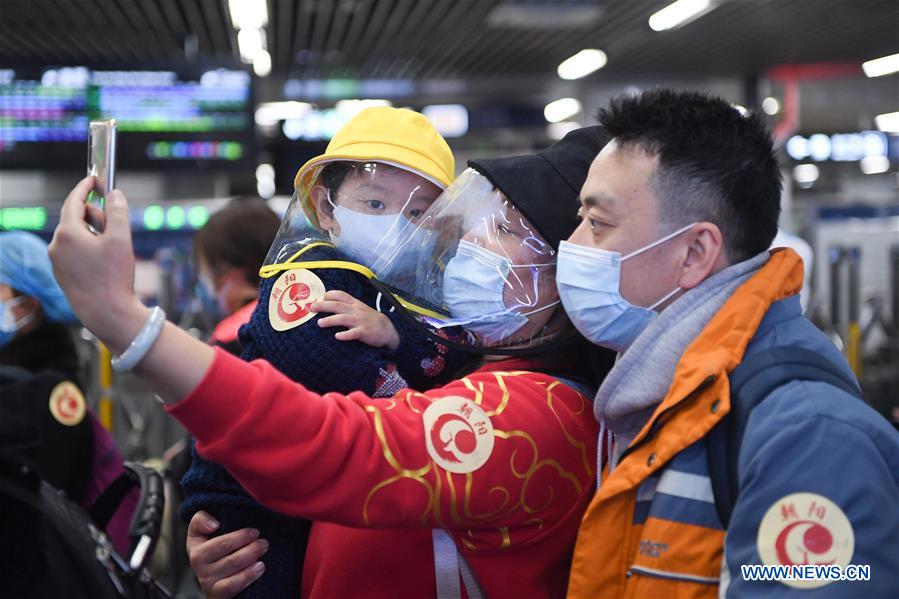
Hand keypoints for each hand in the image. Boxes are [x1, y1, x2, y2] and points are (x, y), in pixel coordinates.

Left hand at [49, 177, 147, 352]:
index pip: (74, 201)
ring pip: (75, 236)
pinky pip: (74, 252)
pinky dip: (88, 249)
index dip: (86, 188)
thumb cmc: (114, 277)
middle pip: (76, 218)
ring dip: (93, 234)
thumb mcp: (121, 239)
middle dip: (95, 215)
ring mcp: (57, 261)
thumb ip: (118, 212)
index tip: (95, 180)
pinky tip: (104, 263)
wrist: (106, 313)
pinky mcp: (62, 274)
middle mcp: (57, 245)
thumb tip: (114, 194)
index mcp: (68, 233)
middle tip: (116, 222)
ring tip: (114, 249)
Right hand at [186, 511, 267, 598]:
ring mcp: (206, 579)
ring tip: (263, 547)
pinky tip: (260, 567)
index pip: (198, 527)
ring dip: (252, 553)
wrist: (218, 584)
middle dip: (245, 538)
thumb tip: (213, 524)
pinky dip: (249, 574)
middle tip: (260, 536)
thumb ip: (204, 521)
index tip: (225, 524)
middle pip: (224, 545)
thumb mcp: (209, 535)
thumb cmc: (218, 554)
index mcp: (195, 544)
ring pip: (233, 563)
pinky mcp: (217, 593)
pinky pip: (234, 584)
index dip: (209, 522)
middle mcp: (197, 562)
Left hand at [310, 290, 399, 349]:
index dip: (329, 295)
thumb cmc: (369, 319)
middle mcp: (356, 311)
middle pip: (338, 306)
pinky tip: (337, 336)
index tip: (319, 298)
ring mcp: (360, 321)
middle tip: (312, 308)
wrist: (387, 329)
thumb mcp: (359, 308)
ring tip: (320, 323)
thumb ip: (345, 305)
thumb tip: (326, 303)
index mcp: (354, 304)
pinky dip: (346, 335)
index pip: (341, 295)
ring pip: (344, 319)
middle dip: (324, 306)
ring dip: (331, 320)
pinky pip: (354, 333)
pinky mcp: (364, 332)